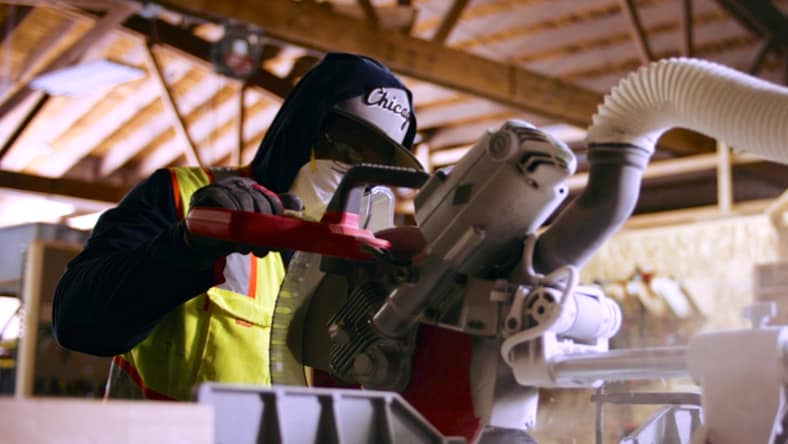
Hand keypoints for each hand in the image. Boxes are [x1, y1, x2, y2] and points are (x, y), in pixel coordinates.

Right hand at [184, 177, 300, 257]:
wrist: (199, 243)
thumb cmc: (230, 234)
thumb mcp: (255, 229)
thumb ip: (274, 216)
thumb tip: (300, 205)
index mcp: (252, 190)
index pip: (271, 198)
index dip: (276, 217)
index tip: (276, 238)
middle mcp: (238, 185)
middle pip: (258, 199)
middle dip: (263, 226)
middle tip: (263, 250)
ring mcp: (221, 187)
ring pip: (243, 199)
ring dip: (247, 226)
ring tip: (246, 249)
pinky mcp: (205, 194)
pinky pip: (223, 198)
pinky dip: (230, 214)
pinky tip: (233, 234)